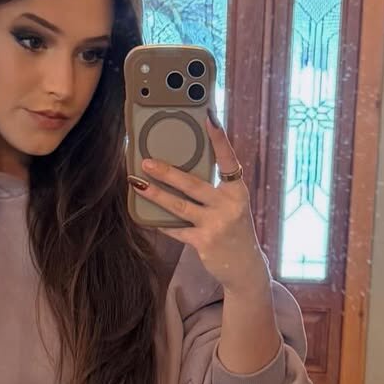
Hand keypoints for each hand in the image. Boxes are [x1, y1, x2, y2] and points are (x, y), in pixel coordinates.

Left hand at [130, 110, 268, 294]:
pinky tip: (144, 215)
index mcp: (237, 191)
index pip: (228, 160)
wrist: (245, 265)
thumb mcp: (232, 205)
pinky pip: (176, 229)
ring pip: (180, 207)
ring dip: (156, 195)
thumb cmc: (234, 229)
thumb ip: (214, 190)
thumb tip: (180, 172)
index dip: (219, 139)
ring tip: (138, 183)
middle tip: (146, 161)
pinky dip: (160, 222)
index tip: (209, 118)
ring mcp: (216, 225)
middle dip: (168, 172)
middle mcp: (229, 206)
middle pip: (193, 184)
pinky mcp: (204, 242)